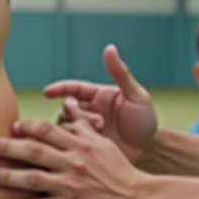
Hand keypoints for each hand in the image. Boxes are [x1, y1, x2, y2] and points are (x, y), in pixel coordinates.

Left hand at [0, 100, 148, 198]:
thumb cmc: (120, 171)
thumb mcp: (103, 144)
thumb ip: (82, 125)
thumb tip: (68, 104)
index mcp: (81, 145)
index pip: (49, 131)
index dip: (27, 127)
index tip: (10, 126)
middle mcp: (74, 162)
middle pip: (34, 151)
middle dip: (7, 147)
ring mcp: (71, 186)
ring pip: (31, 178)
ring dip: (5, 176)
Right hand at [46, 44, 156, 162]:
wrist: (149, 150)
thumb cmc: (144, 120)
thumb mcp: (135, 96)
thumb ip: (121, 73)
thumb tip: (110, 48)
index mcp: (98, 96)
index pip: (73, 88)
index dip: (59, 89)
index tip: (48, 92)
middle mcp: (88, 111)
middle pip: (66, 108)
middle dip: (77, 113)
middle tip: (100, 122)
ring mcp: (85, 130)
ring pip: (64, 126)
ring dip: (77, 129)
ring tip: (101, 133)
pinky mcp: (84, 147)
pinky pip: (68, 144)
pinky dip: (72, 144)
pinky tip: (87, 147)